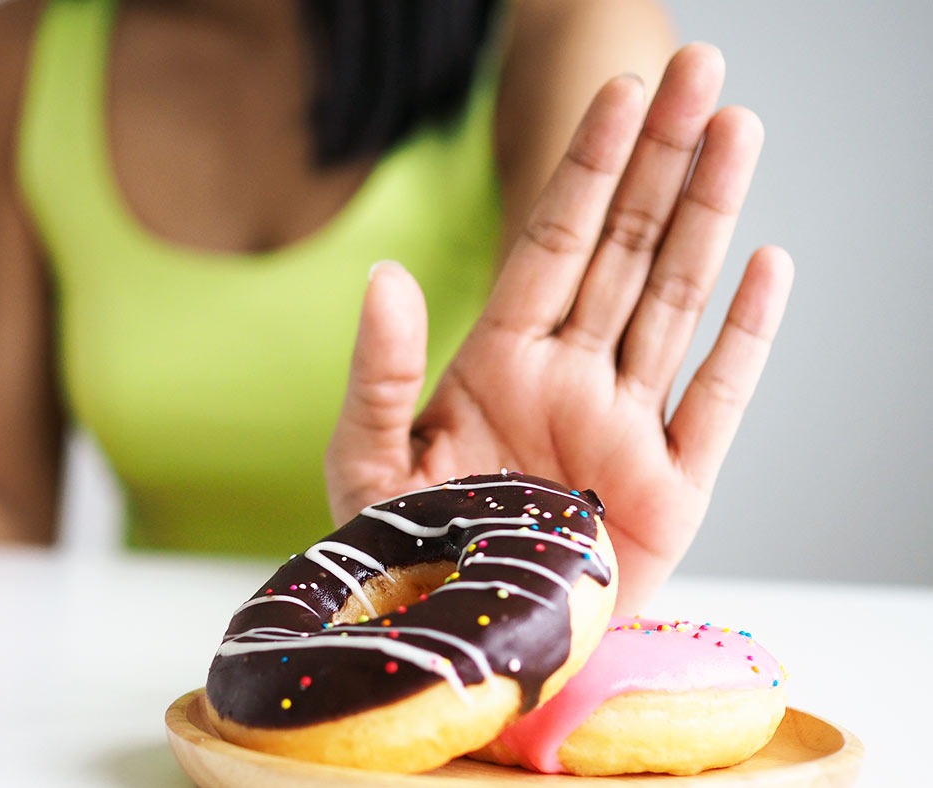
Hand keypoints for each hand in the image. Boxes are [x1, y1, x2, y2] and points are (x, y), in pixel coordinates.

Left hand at [325, 45, 793, 611]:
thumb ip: (378, 372)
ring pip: (675, 300)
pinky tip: (769, 264)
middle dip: (661, 159)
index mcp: (499, 362)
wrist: (456, 647)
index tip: (619, 93)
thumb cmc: (404, 560)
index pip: (551, 242)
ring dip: (709, 215)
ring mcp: (626, 428)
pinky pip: (717, 399)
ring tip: (737, 129)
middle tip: (700, 69)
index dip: (586, 167)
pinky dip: (746, 337)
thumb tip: (385, 275)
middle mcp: (570, 378)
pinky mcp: (672, 491)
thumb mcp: (367, 463)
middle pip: (625, 248)